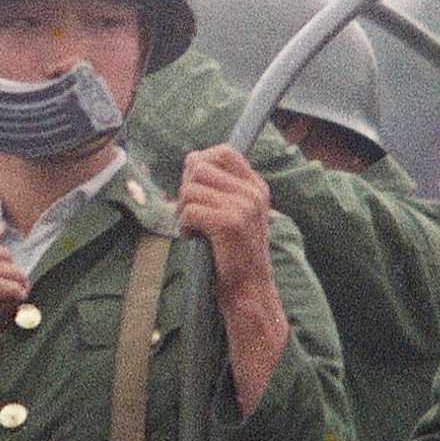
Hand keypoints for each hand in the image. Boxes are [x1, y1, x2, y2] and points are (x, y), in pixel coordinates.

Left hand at [179, 144, 276, 300]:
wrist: (249, 288)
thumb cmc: (234, 252)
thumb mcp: (236, 212)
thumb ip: (220, 186)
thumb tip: (191, 160)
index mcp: (256, 186)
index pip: (224, 151)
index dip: (201, 163)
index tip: (195, 187)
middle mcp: (253, 192)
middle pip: (200, 167)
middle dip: (186, 188)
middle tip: (190, 212)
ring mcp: (243, 206)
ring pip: (191, 189)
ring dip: (183, 209)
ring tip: (192, 227)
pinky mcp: (229, 223)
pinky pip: (190, 210)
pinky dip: (184, 225)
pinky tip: (193, 237)